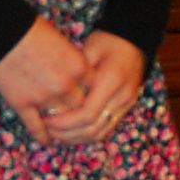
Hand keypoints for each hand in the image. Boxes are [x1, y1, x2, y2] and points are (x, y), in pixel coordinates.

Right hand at [0, 15, 91, 143]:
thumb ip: (72, 61)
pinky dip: (43, 136)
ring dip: (63, 126)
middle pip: (80, 108)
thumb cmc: (31, 29)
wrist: (2, 30)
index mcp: (77, 67)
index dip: (90, 94)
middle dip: (78, 111)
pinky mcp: (22, 104)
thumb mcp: (62, 42)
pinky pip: (36, 127)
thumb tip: (76, 75)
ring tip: (63, 132)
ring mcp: (43, 97)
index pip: (93, 89)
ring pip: (61, 121)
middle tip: (77, 115)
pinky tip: (47, 140)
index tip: (87, 96)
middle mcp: (64, 86)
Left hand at [38, 31, 145, 150]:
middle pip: (93, 128)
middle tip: (46, 130)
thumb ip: (75, 73)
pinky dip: (87, 135)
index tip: (45, 121)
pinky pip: (106, 129)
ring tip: (56, 134)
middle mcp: (122, 96)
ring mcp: (126, 104)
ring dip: (76, 138)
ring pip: (100, 133)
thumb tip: (55, 97)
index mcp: (112, 80)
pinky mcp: (126, 108)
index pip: (87, 113)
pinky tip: (70, 132)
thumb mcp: (89, 49)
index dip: (64, 122)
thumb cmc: (107, 41)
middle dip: (67, 134)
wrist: (133, 41)